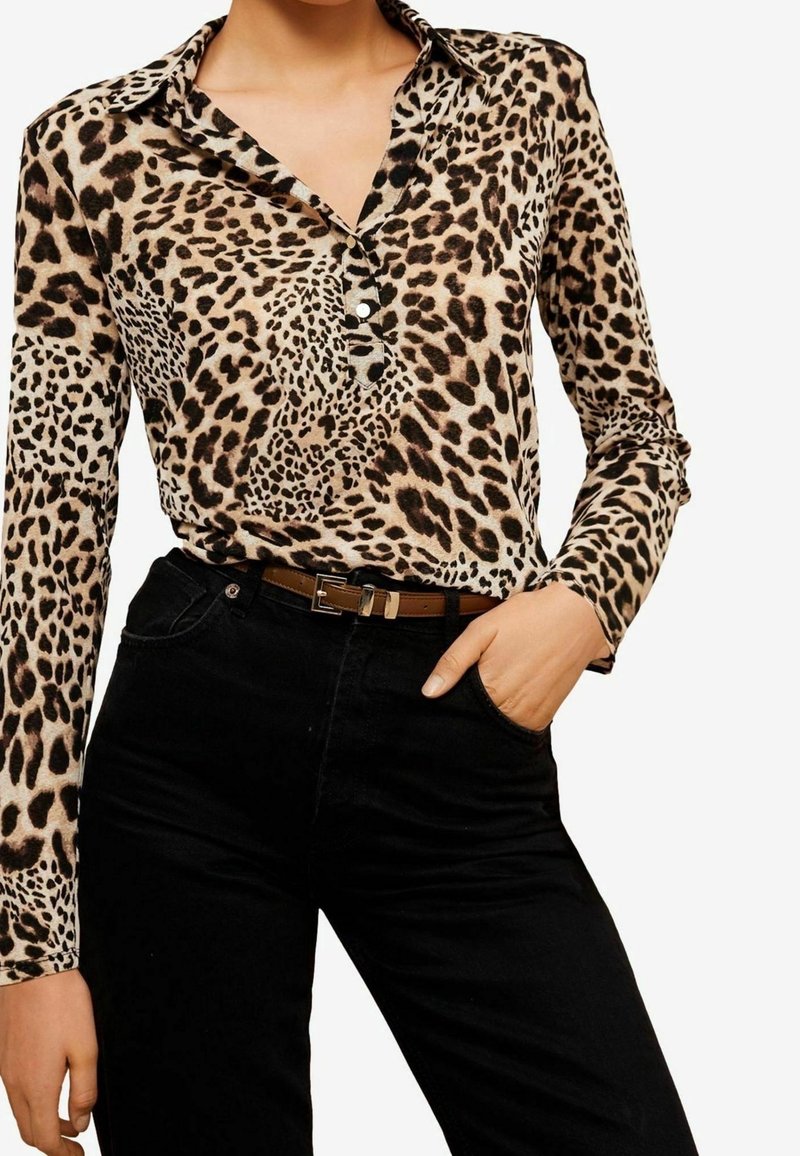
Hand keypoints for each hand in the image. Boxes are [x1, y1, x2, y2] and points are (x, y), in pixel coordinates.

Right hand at [0, 968, 96, 1154]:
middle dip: (51, 1142)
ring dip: (41, 1123)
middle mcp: (16, 1083)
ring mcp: (7, 1069)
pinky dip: (32, 1103)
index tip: (79, 1154)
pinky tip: (50, 1089)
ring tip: (66, 1119)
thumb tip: (79, 1122)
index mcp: (36, 1086)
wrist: (32, 969)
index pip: (45, 1139)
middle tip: (73, 1142)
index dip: (63, 1153)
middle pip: (29, 1130)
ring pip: (20, 1112)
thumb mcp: (86, 1047)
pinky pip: (16, 1092)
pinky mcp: (5, 1055)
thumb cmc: (61, 1003)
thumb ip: (84, 1090)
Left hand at [421, 581, 611, 731]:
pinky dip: (512, 718)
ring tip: (495, 689)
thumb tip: (429, 693)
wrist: (579, 615)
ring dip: (492, 717)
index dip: (451, 705)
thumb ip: (454, 661)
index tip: (447, 697)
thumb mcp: (483, 630)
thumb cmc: (529, 617)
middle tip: (477, 687)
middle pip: (479, 723)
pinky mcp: (549, 712)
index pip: (460, 712)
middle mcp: (512, 707)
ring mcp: (533, 713)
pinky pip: (523, 727)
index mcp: (491, 688)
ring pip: (500, 730)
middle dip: (470, 713)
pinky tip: (510, 697)